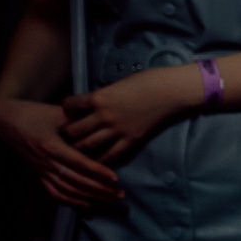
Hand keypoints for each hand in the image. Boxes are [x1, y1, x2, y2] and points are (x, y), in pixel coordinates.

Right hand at [0, 96, 122, 205]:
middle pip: (76, 181)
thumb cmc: (35, 113)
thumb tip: (102, 123)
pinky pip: (53, 192)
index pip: (78, 163)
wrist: (6, 120)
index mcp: (52, 146)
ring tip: (110, 199)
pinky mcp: (38, 174)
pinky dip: (70, 201)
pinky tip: (86, 205)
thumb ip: (78, 121)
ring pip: (67, 190)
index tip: (115, 178)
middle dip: (99, 190)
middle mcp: (46, 162)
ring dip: (89, 197)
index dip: (97, 171)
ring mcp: (41, 170)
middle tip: (120, 194)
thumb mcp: (57, 113)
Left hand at [62, 66, 199, 163]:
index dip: (67, 107)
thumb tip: (97, 100)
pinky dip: (102, 159)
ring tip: (79, 148)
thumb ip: (106, 94)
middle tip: (69, 133)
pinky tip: (97, 161)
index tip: (70, 109)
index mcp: (99, 97)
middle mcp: (104, 116)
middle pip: (73, 130)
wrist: (173, 91)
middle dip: (68, 131)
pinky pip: (111, 154)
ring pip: (87, 145)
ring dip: (81, 147)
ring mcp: (117, 130)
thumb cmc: (150, 80)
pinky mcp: (131, 139)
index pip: (70, 105)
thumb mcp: (120, 83)